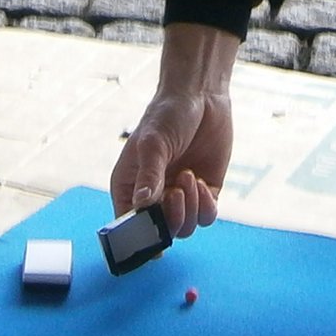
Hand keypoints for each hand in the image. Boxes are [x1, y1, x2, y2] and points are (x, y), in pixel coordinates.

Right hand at [108, 24, 239, 239]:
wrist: (200, 96)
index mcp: (130, 188)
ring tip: (188, 176)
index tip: (152, 236)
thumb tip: (143, 206)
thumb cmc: (166, 115)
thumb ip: (149, 176)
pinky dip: (206, 207)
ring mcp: (181, 197)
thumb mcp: (153, 143)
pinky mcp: (206, 192)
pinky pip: (206, 217)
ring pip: (184, 229)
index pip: (129, 226)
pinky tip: (202, 182)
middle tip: (175, 192)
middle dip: (170, 219)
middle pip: (160, 233)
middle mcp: (154, 197)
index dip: (138, 238)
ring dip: (189, 208)